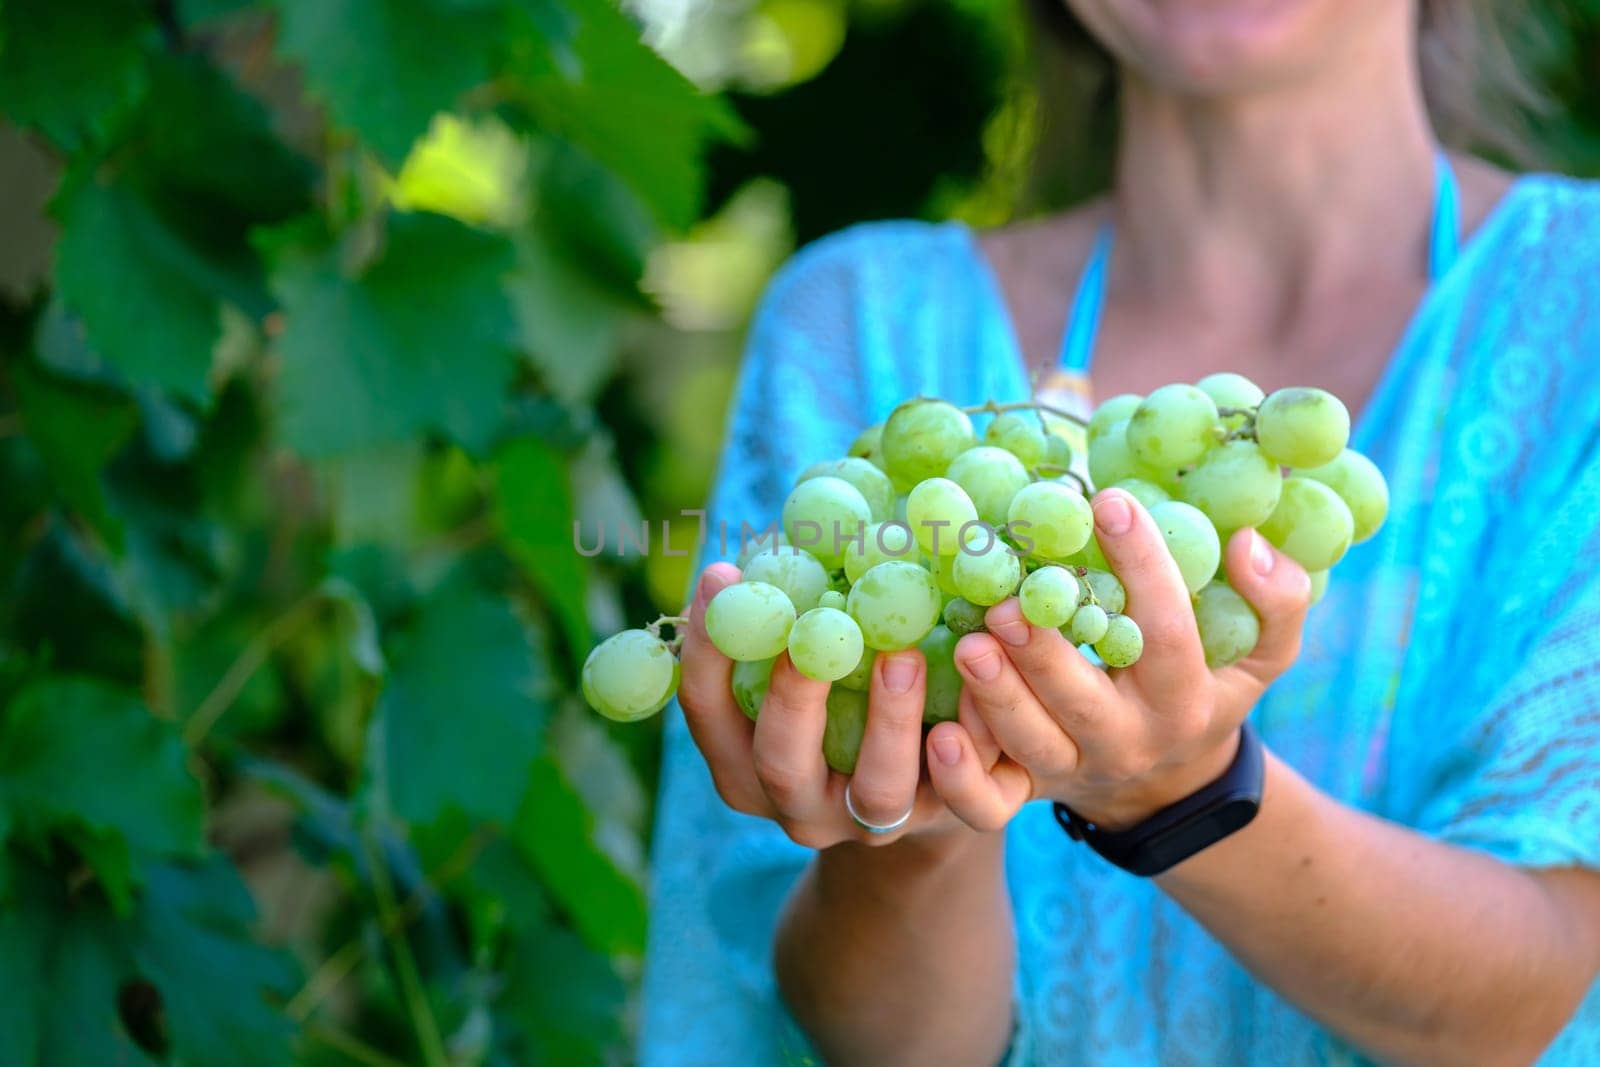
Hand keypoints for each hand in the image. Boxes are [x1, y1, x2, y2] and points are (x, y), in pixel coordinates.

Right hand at [676, 563, 1028, 848]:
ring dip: (889, 722)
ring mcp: (873, 821)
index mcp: (744, 762)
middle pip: (781, 765)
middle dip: (793, 700)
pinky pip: (963, 797)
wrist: (929, 767)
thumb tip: (778, 529)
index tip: (720, 576)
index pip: (708, 711)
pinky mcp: (946, 820)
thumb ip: (786, 613)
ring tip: (903, 655)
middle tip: (814, 638)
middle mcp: (799, 804)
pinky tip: (979, 692)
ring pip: (877, 792)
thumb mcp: (804, 653)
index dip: (706, 649)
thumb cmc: (841, 682)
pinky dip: (972, 747)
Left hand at [947, 488, 1312, 830]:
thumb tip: (1247, 543)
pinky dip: (961, 774)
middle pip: (1084, 702)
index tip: (1109, 501)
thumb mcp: (1260, 657)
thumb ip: (1276, 602)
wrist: (1165, 788)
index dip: (1143, 568)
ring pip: (1031, 746)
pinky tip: (938, 732)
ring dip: (996, 696)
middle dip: (1044, 652)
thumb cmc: (1206, 691)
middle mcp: (1127, 742)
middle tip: (1008, 600)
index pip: (1166, 634)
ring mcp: (1072, 771)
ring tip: (969, 644)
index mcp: (1184, 702)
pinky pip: (990, 801)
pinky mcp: (1025, 793)